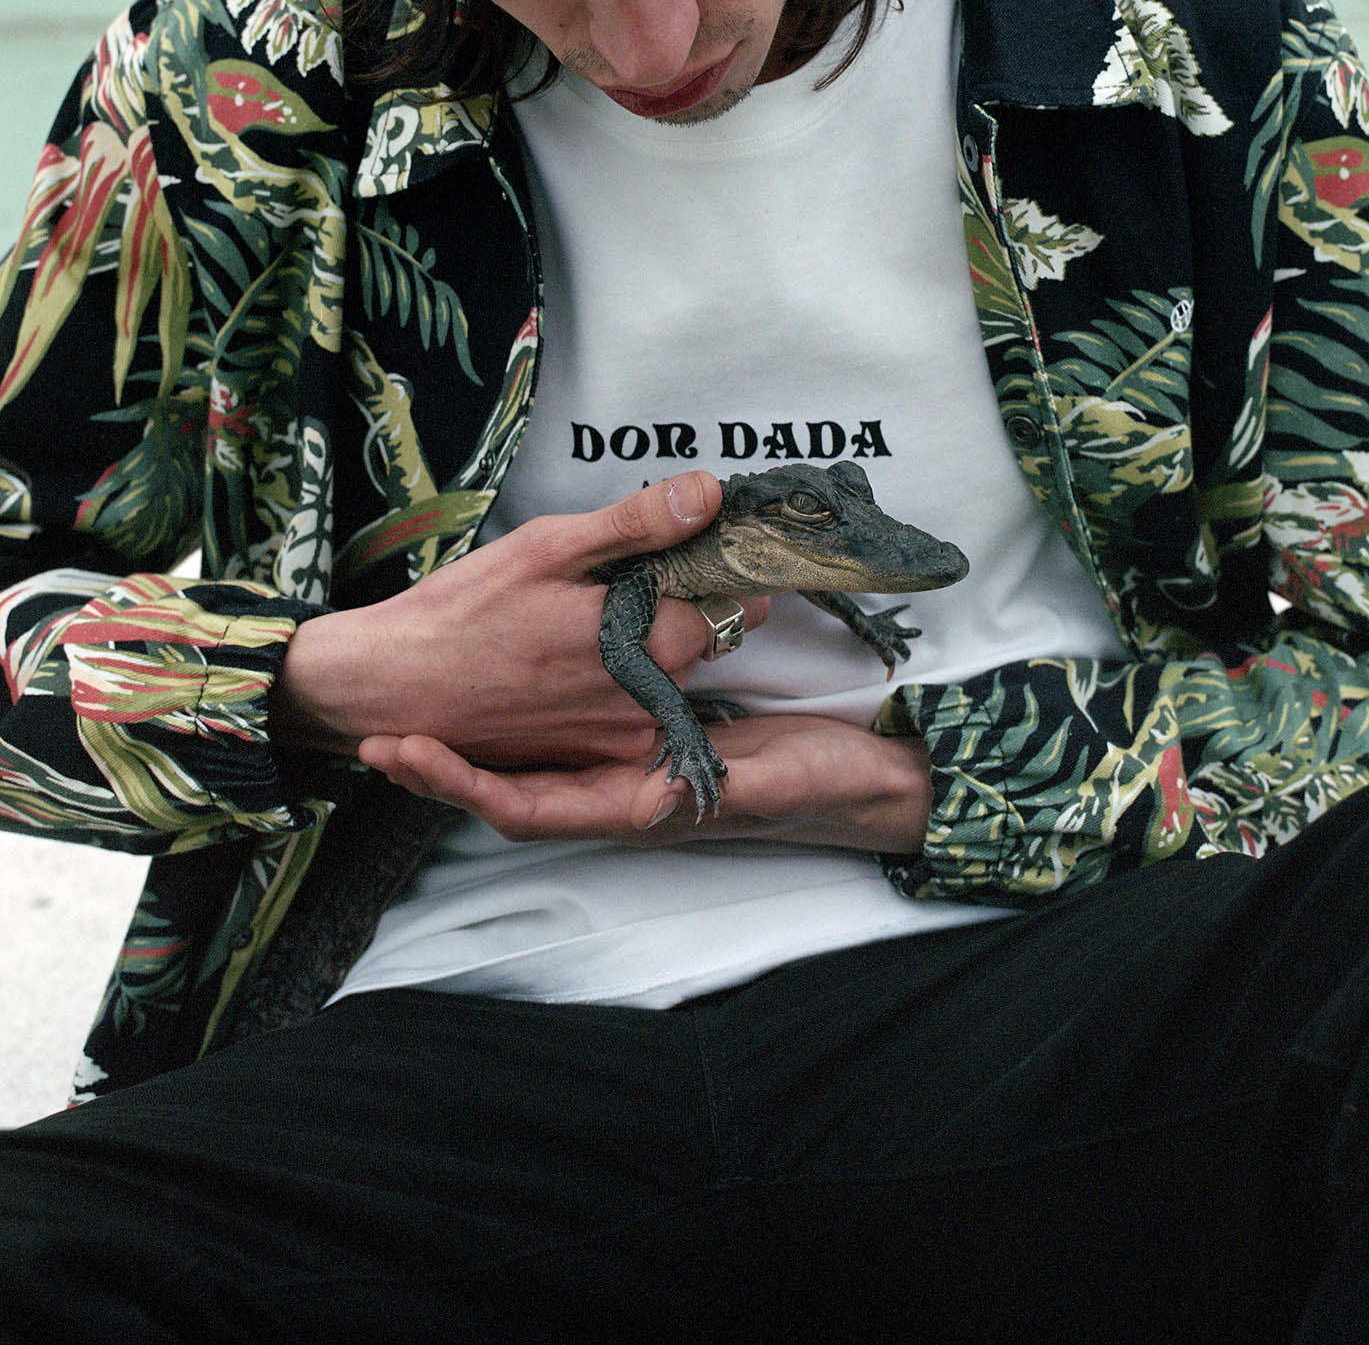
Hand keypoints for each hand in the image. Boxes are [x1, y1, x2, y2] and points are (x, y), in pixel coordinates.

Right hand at [272, 471, 769, 768]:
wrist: (392, 687)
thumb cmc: (464, 611)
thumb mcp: (549, 547)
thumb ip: (639, 524)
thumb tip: (710, 494)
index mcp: (651, 644)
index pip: (732, 603)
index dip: (710, 572)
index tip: (678, 554)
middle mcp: (649, 702)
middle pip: (699, 642)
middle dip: (671, 608)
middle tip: (607, 583)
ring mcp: (620, 737)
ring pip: (664, 677)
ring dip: (639, 648)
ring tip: (569, 623)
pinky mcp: (590, 758)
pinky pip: (627, 710)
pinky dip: (610, 684)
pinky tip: (557, 662)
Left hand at [357, 714, 933, 856]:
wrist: (867, 780)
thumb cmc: (821, 783)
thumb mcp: (772, 782)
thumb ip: (719, 791)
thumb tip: (656, 803)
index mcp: (638, 808)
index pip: (525, 807)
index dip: (459, 784)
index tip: (402, 752)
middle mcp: (622, 794)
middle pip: (510, 788)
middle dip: (443, 763)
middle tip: (375, 729)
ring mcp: (633, 769)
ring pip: (534, 760)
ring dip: (473, 741)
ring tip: (412, 707)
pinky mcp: (650, 739)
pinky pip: (573, 732)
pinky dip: (528, 716)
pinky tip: (503, 686)